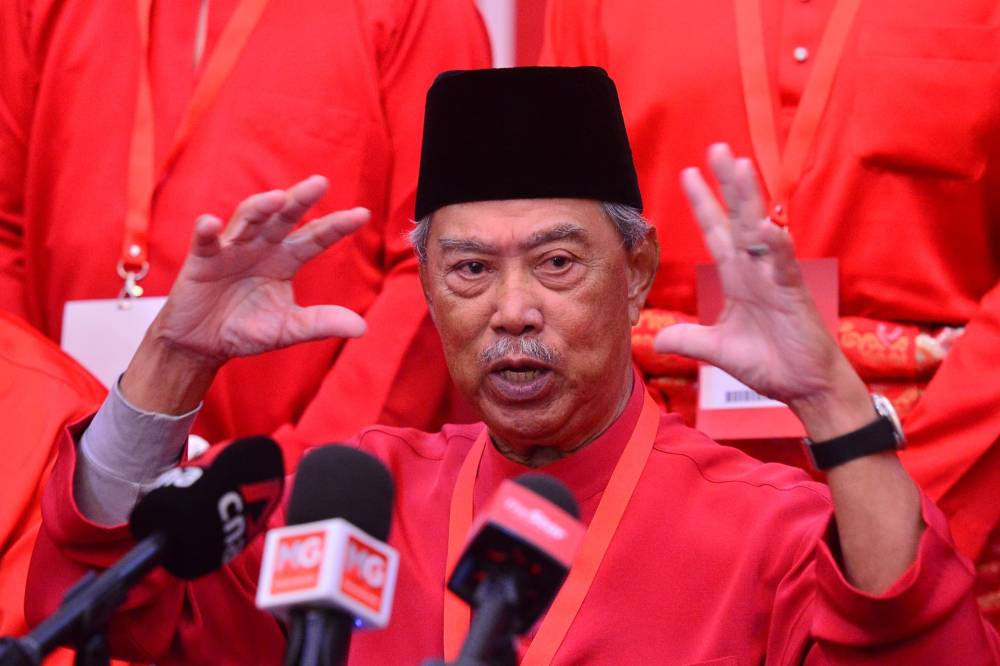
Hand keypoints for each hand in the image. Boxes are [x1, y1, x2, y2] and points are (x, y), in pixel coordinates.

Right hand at [152, 175, 369, 365]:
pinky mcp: (202, 260)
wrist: (203, 344)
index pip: (315, 237)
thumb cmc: (246, 329)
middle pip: (284, 218)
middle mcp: (262, 247)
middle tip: (320, 183)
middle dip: (300, 200)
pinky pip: (206, 241)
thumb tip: (362, 328)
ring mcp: (232, 249)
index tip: (362, 214)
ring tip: (277, 198)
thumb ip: (321, 323)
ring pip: (248, 220)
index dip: (336, 226)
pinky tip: (211, 223)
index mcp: (286, 259)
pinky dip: (207, 231)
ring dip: (260, 208)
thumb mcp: (288, 329)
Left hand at [653, 145, 867, 426]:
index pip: (716, 233)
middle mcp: (756, 270)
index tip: (688, 174)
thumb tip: (656, 342)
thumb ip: (689, 339)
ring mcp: (776, 279)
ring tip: (740, 166)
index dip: (703, 205)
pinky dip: (776, 247)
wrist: (805, 387)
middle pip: (738, 218)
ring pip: (760, 231)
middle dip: (726, 184)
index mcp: (738, 278)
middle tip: (715, 148)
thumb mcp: (718, 350)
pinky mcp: (794, 295)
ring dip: (751, 201)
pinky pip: (784, 266)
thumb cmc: (770, 362)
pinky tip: (767, 228)